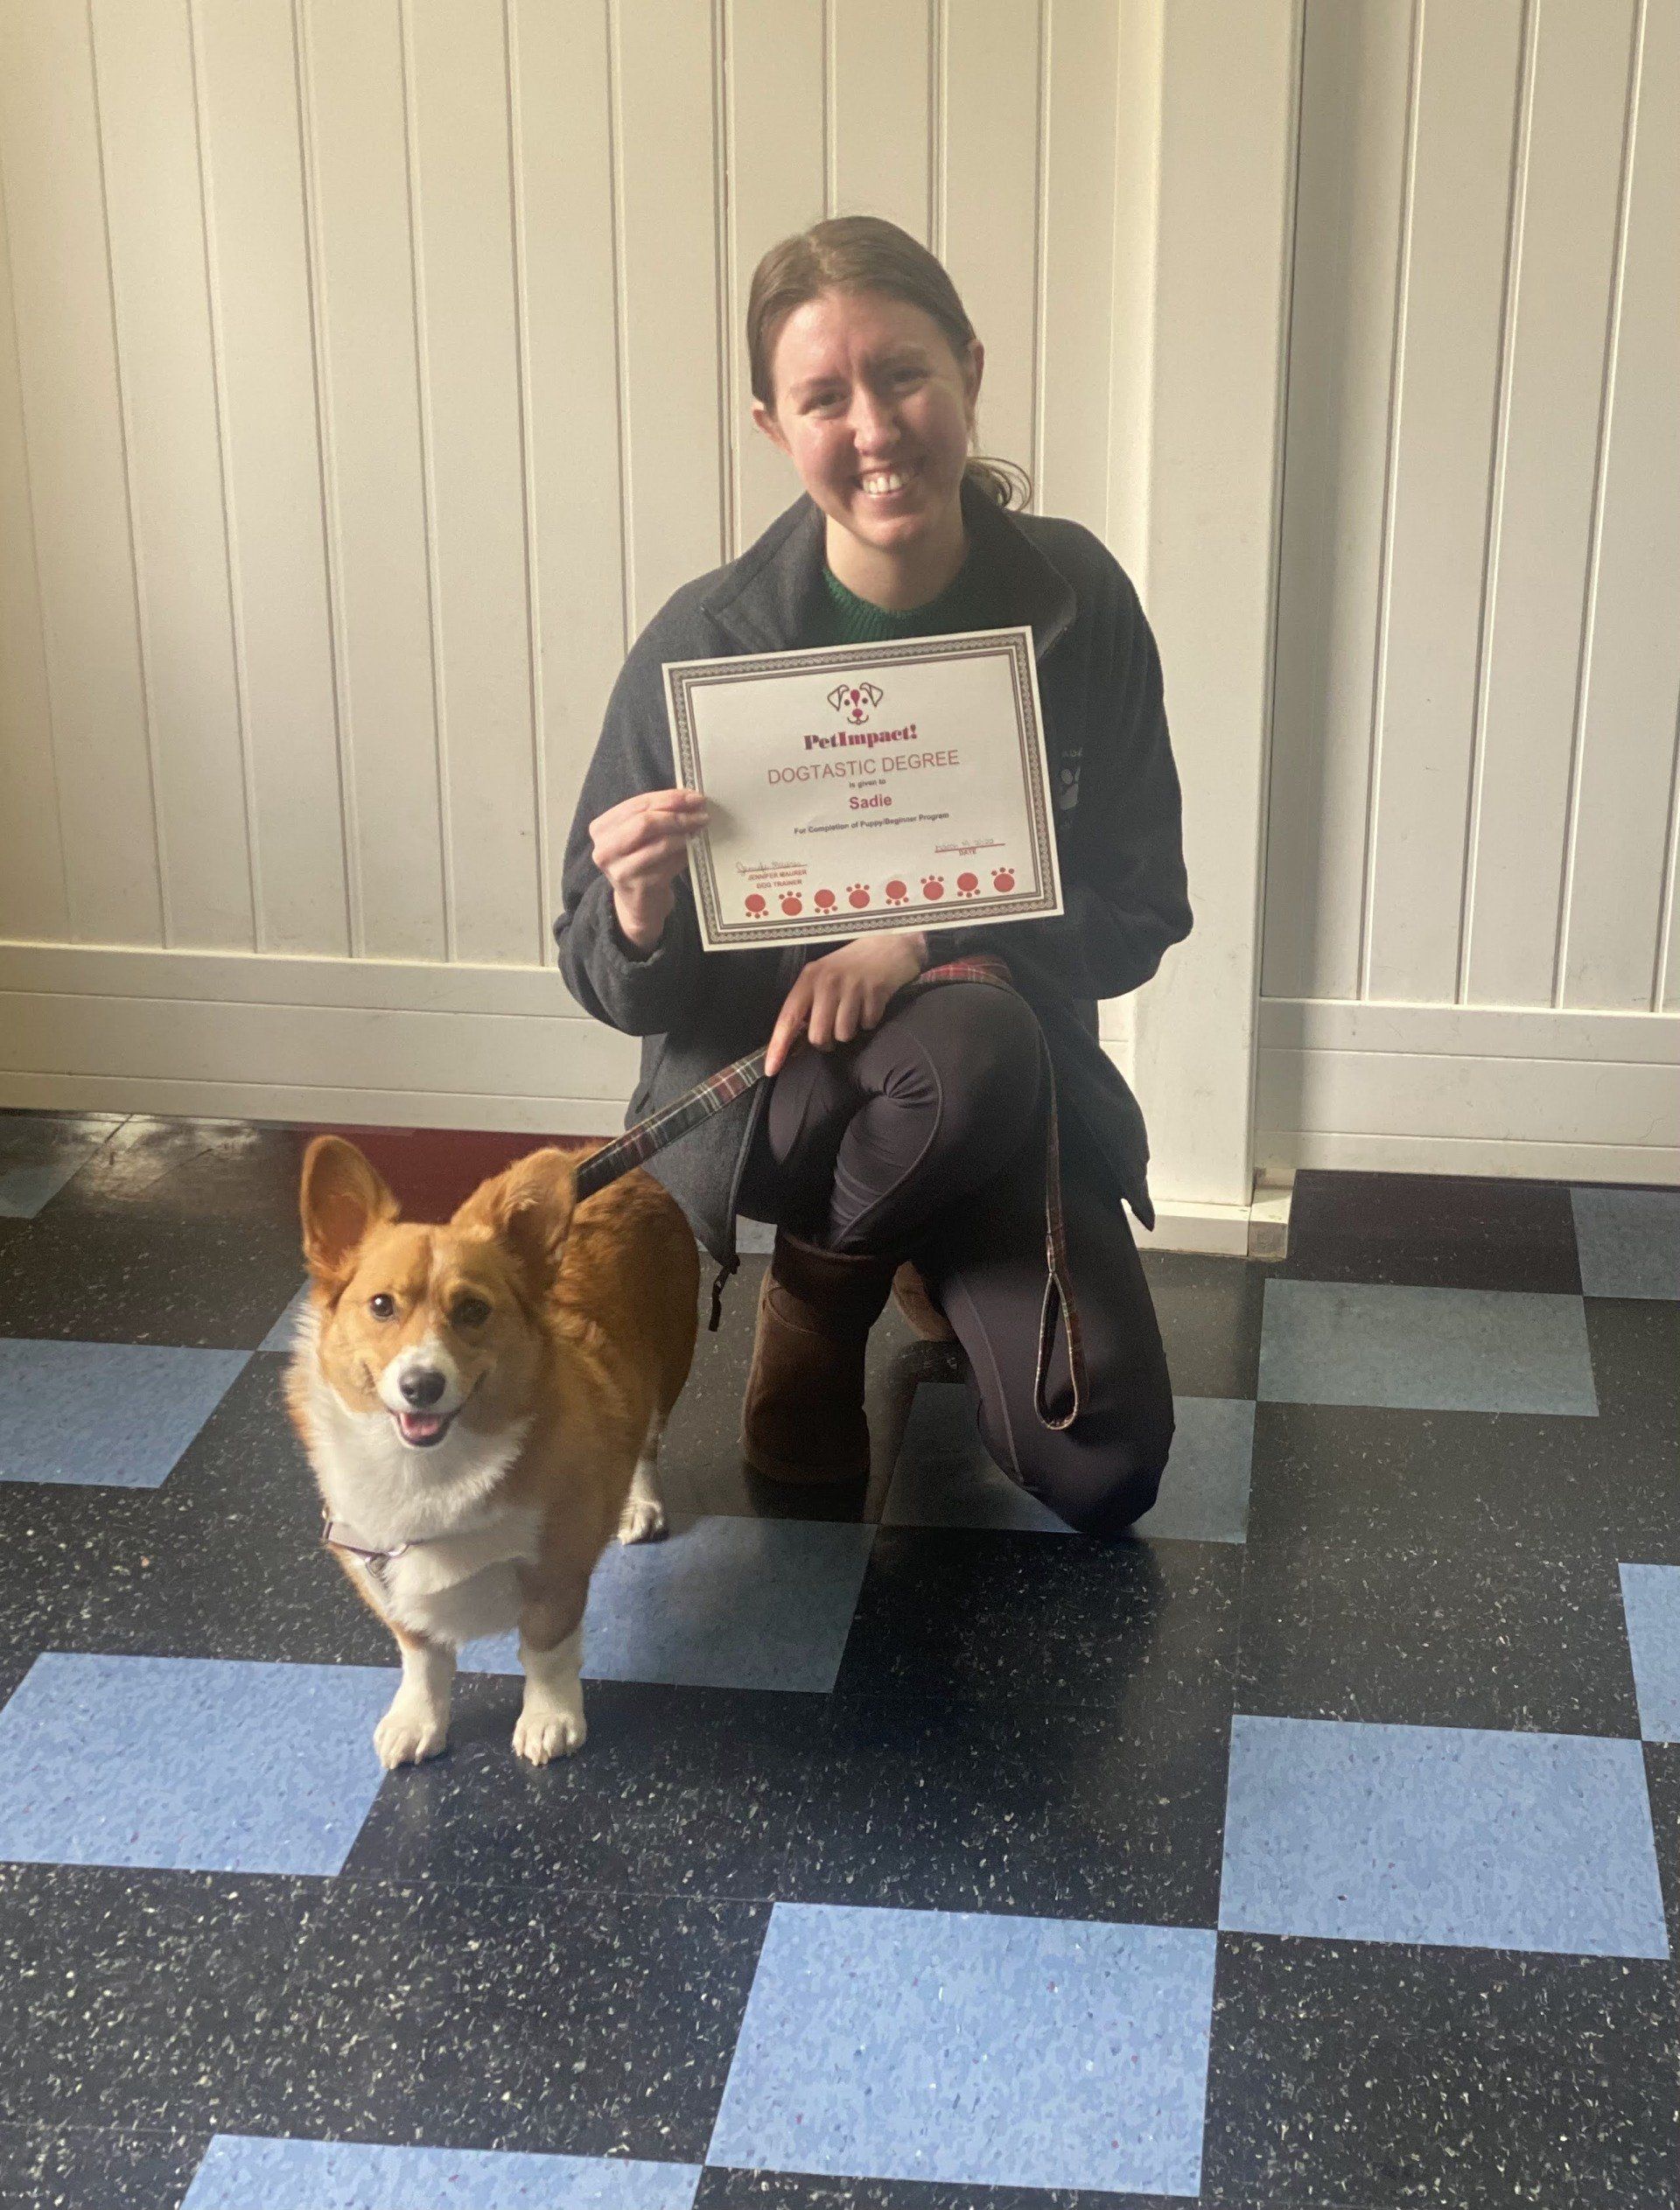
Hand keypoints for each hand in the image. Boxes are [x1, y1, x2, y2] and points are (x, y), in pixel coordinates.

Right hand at [588, 788, 709, 950]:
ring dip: (685, 834)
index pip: (638, 804)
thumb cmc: (640, 861)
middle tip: (701, 814)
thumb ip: (653, 814)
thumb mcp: (637, 836)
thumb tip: (688, 797)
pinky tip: (694, 849)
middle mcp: (605, 849)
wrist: (638, 904)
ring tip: (699, 829)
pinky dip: (685, 854)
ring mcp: (620, 870)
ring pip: (660, 843)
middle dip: (678, 815)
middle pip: (646, 823)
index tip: (694, 796)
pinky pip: (670, 864)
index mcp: (601, 828)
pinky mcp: (639, 886)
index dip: (669, 798)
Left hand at [764, 931, 928, 1076]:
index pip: (788, 1019)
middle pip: (818, 1035)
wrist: (888, 945)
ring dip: (849, 1031)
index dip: (778, 1047)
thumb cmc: (851, 966)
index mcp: (809, 979)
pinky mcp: (875, 992)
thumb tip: (796, 1039)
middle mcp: (827, 982)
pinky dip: (869, 1021)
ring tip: (854, 1011)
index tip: (771, 1070)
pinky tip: (870, 1004)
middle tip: (834, 1027)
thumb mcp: (823, 976)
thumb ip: (808, 1003)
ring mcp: (852, 986)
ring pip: (843, 1035)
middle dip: (826, 1042)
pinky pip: (867, 1025)